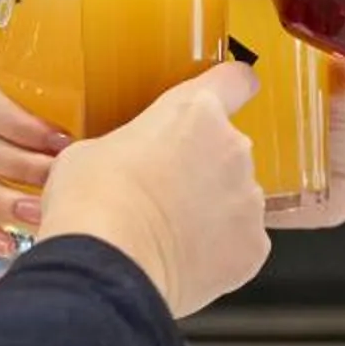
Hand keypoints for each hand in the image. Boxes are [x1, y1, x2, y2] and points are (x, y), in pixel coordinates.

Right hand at [43, 62, 270, 316]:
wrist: (108, 265)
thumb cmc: (93, 202)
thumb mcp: (91, 151)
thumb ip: (129, 145)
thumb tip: (123, 163)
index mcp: (195, 112)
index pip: (235, 81)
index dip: (229, 88)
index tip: (226, 96)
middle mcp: (233, 149)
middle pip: (227, 149)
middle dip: (202, 167)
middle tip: (163, 190)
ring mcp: (248, 200)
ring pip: (236, 198)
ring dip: (212, 209)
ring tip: (169, 231)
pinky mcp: (252, 247)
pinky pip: (240, 242)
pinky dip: (219, 251)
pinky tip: (183, 258)